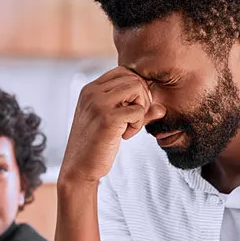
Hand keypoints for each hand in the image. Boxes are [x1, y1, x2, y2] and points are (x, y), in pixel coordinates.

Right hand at [59, 67, 163, 184]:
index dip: (136, 89)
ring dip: (141, 109)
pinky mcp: (107, 118)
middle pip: (133, 78)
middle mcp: (92, 92)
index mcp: (90, 89)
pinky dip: (138, 125)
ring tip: (129, 126)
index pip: (123, 72)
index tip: (132, 109)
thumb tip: (161, 109)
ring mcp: (98, 103)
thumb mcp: (113, 123)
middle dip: (142, 99)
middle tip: (134, 120)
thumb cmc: (95, 146)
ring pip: (137, 88)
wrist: (78, 168)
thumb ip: (136, 112)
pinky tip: (125, 136)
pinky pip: (138, 111)